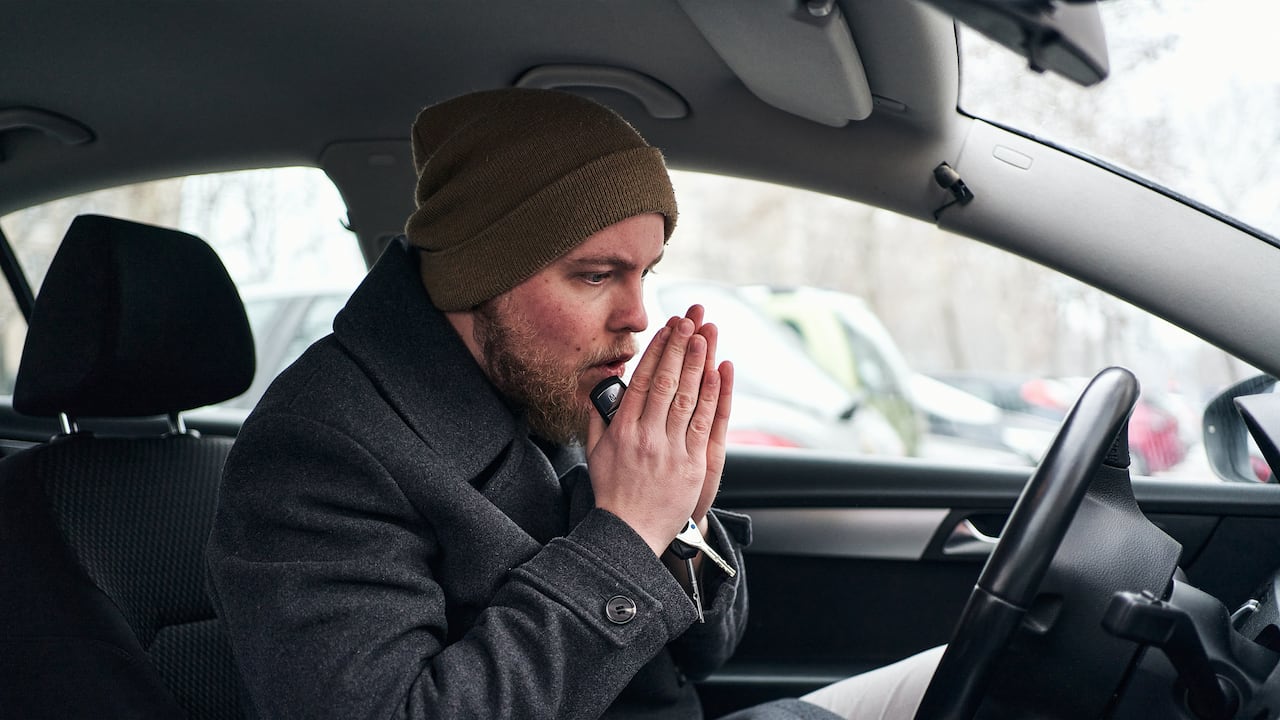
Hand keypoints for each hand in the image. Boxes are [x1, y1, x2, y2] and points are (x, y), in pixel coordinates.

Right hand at [586, 314, 726, 554]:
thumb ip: (597, 419)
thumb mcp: (595, 453)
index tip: (665, 329)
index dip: (655, 352)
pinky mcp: (692, 466)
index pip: (641, 381)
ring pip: (687, 398)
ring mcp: (671, 451)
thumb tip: (599, 390)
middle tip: (688, 319)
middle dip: (678, 347)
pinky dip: (712, 396)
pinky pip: (705, 424)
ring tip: (704, 336)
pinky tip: (718, 373)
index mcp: (622, 431)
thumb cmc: (612, 494)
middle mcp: (646, 437)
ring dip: (697, 363)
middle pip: (666, 382)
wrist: (629, 535)